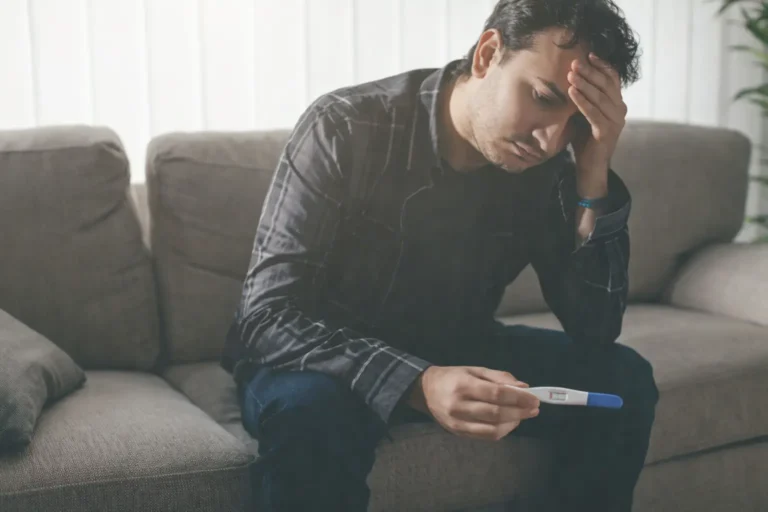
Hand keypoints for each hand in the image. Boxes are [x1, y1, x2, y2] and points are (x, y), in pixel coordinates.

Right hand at [408, 366, 539, 440]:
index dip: (518, 398)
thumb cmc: (452, 377)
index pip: (496, 394)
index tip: (534, 398)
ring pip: (493, 429)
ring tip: (522, 416)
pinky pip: (486, 436)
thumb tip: (523, 387)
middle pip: (496, 413)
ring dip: (513, 423)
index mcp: (464, 385)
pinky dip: (502, 431)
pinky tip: (509, 423)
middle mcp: (460, 405)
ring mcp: (458, 422)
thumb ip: (499, 377)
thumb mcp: (474, 370)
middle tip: (534, 409)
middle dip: (520, 412)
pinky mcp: (459, 433)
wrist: (424, 391)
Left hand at [567, 53, 627, 178]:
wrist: (589, 164)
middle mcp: (620, 110)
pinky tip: (571, 92)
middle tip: (574, 62)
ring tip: (570, 74)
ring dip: (584, 84)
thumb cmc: (585, 138)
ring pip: (600, 97)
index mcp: (617, 103)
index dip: (602, 65)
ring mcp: (616, 121)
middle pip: (605, 85)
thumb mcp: (584, 113)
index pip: (612, 78)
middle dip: (589, 72)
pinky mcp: (607, 132)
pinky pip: (593, 113)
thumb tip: (570, 76)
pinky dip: (582, 101)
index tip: (588, 54)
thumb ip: (584, 97)